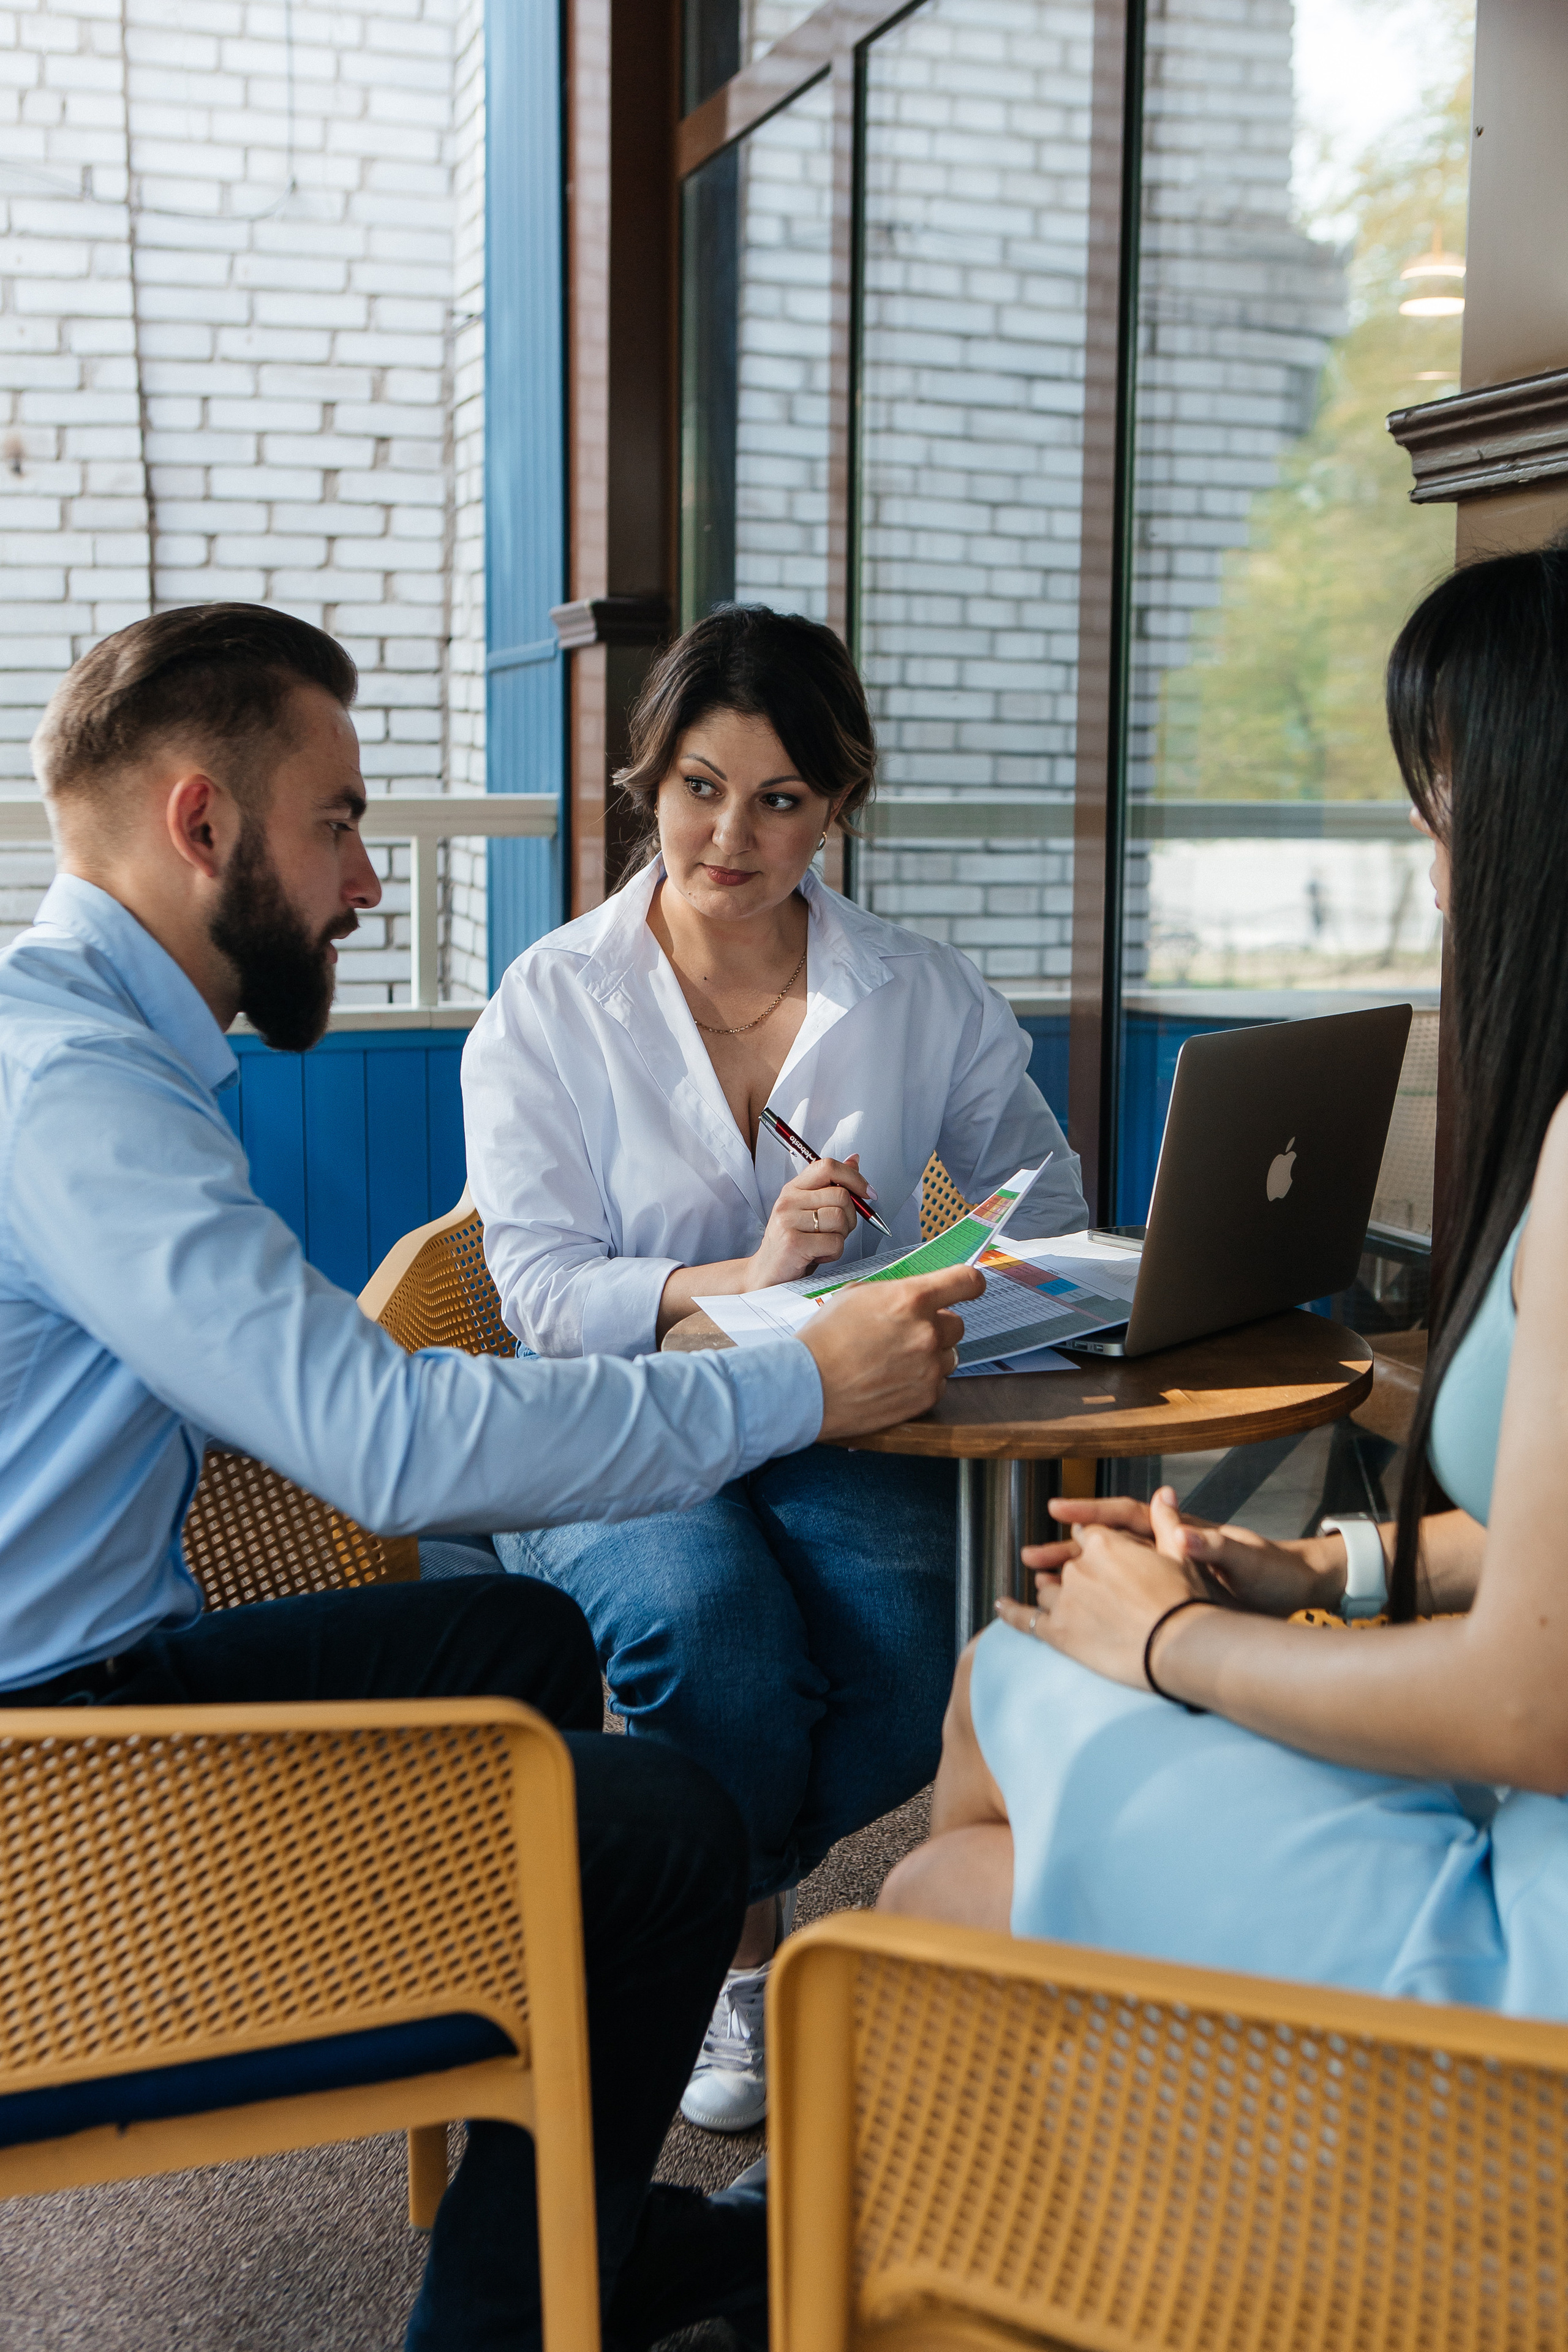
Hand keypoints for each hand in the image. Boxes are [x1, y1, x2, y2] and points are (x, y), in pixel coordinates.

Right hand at [747, 1155, 874, 1287]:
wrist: (767, 1274)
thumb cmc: (794, 1243)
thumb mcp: (811, 1210)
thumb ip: (832, 1186)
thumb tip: (855, 1160)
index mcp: (794, 1189)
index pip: (827, 1166)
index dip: (854, 1177)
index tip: (867, 1193)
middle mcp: (789, 1201)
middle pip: (841, 1195)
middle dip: (850, 1217)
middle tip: (837, 1231)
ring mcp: (788, 1221)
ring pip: (840, 1219)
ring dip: (841, 1237)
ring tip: (823, 1244)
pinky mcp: (793, 1243)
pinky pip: (835, 1242)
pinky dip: (834, 1253)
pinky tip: (819, 1255)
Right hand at [805, 1265, 982, 1440]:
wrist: (807, 1386)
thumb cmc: (824, 1340)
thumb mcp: (856, 1295)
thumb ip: (895, 1292)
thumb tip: (916, 1294)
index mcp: (911, 1299)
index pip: (966, 1282)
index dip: (970, 1283)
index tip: (970, 1287)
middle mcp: (927, 1332)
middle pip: (957, 1324)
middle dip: (936, 1326)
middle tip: (906, 1333)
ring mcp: (929, 1367)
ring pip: (949, 1355)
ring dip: (930, 1355)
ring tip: (895, 1360)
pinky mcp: (925, 1397)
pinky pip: (938, 1382)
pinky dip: (922, 1381)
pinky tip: (893, 1379)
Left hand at [995, 1486, 1211, 1689]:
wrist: (1181, 1647)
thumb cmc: (1185, 1601)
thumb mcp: (1180, 1554)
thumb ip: (1166, 1521)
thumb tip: (1164, 1492)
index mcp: (1104, 1542)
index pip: (1089, 1536)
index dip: (1098, 1549)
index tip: (1105, 1560)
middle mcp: (1079, 1567)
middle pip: (1069, 1566)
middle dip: (1080, 1577)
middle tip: (1097, 1594)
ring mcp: (1065, 1599)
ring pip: (1048, 1590)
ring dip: (1055, 1594)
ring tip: (1065, 1606)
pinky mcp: (1058, 1632)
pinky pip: (1025, 1619)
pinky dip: (1010, 1612)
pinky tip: (1000, 1606)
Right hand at [1018, 1492, 1346, 1618]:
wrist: (1293, 1593)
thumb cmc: (1270, 1572)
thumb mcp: (1244, 1559)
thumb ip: (1213, 1546)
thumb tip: (1184, 1532)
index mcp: (1179, 1532)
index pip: (1125, 1515)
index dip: (1091, 1512)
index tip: (1059, 1512)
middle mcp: (1164, 1550)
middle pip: (1106, 1546)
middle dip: (1067, 1550)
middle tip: (1030, 1557)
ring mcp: (1162, 1575)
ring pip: (1107, 1573)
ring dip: (1075, 1578)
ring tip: (1038, 1588)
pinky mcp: (1167, 1601)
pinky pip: (1122, 1600)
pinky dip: (1096, 1607)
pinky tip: (1072, 1619)